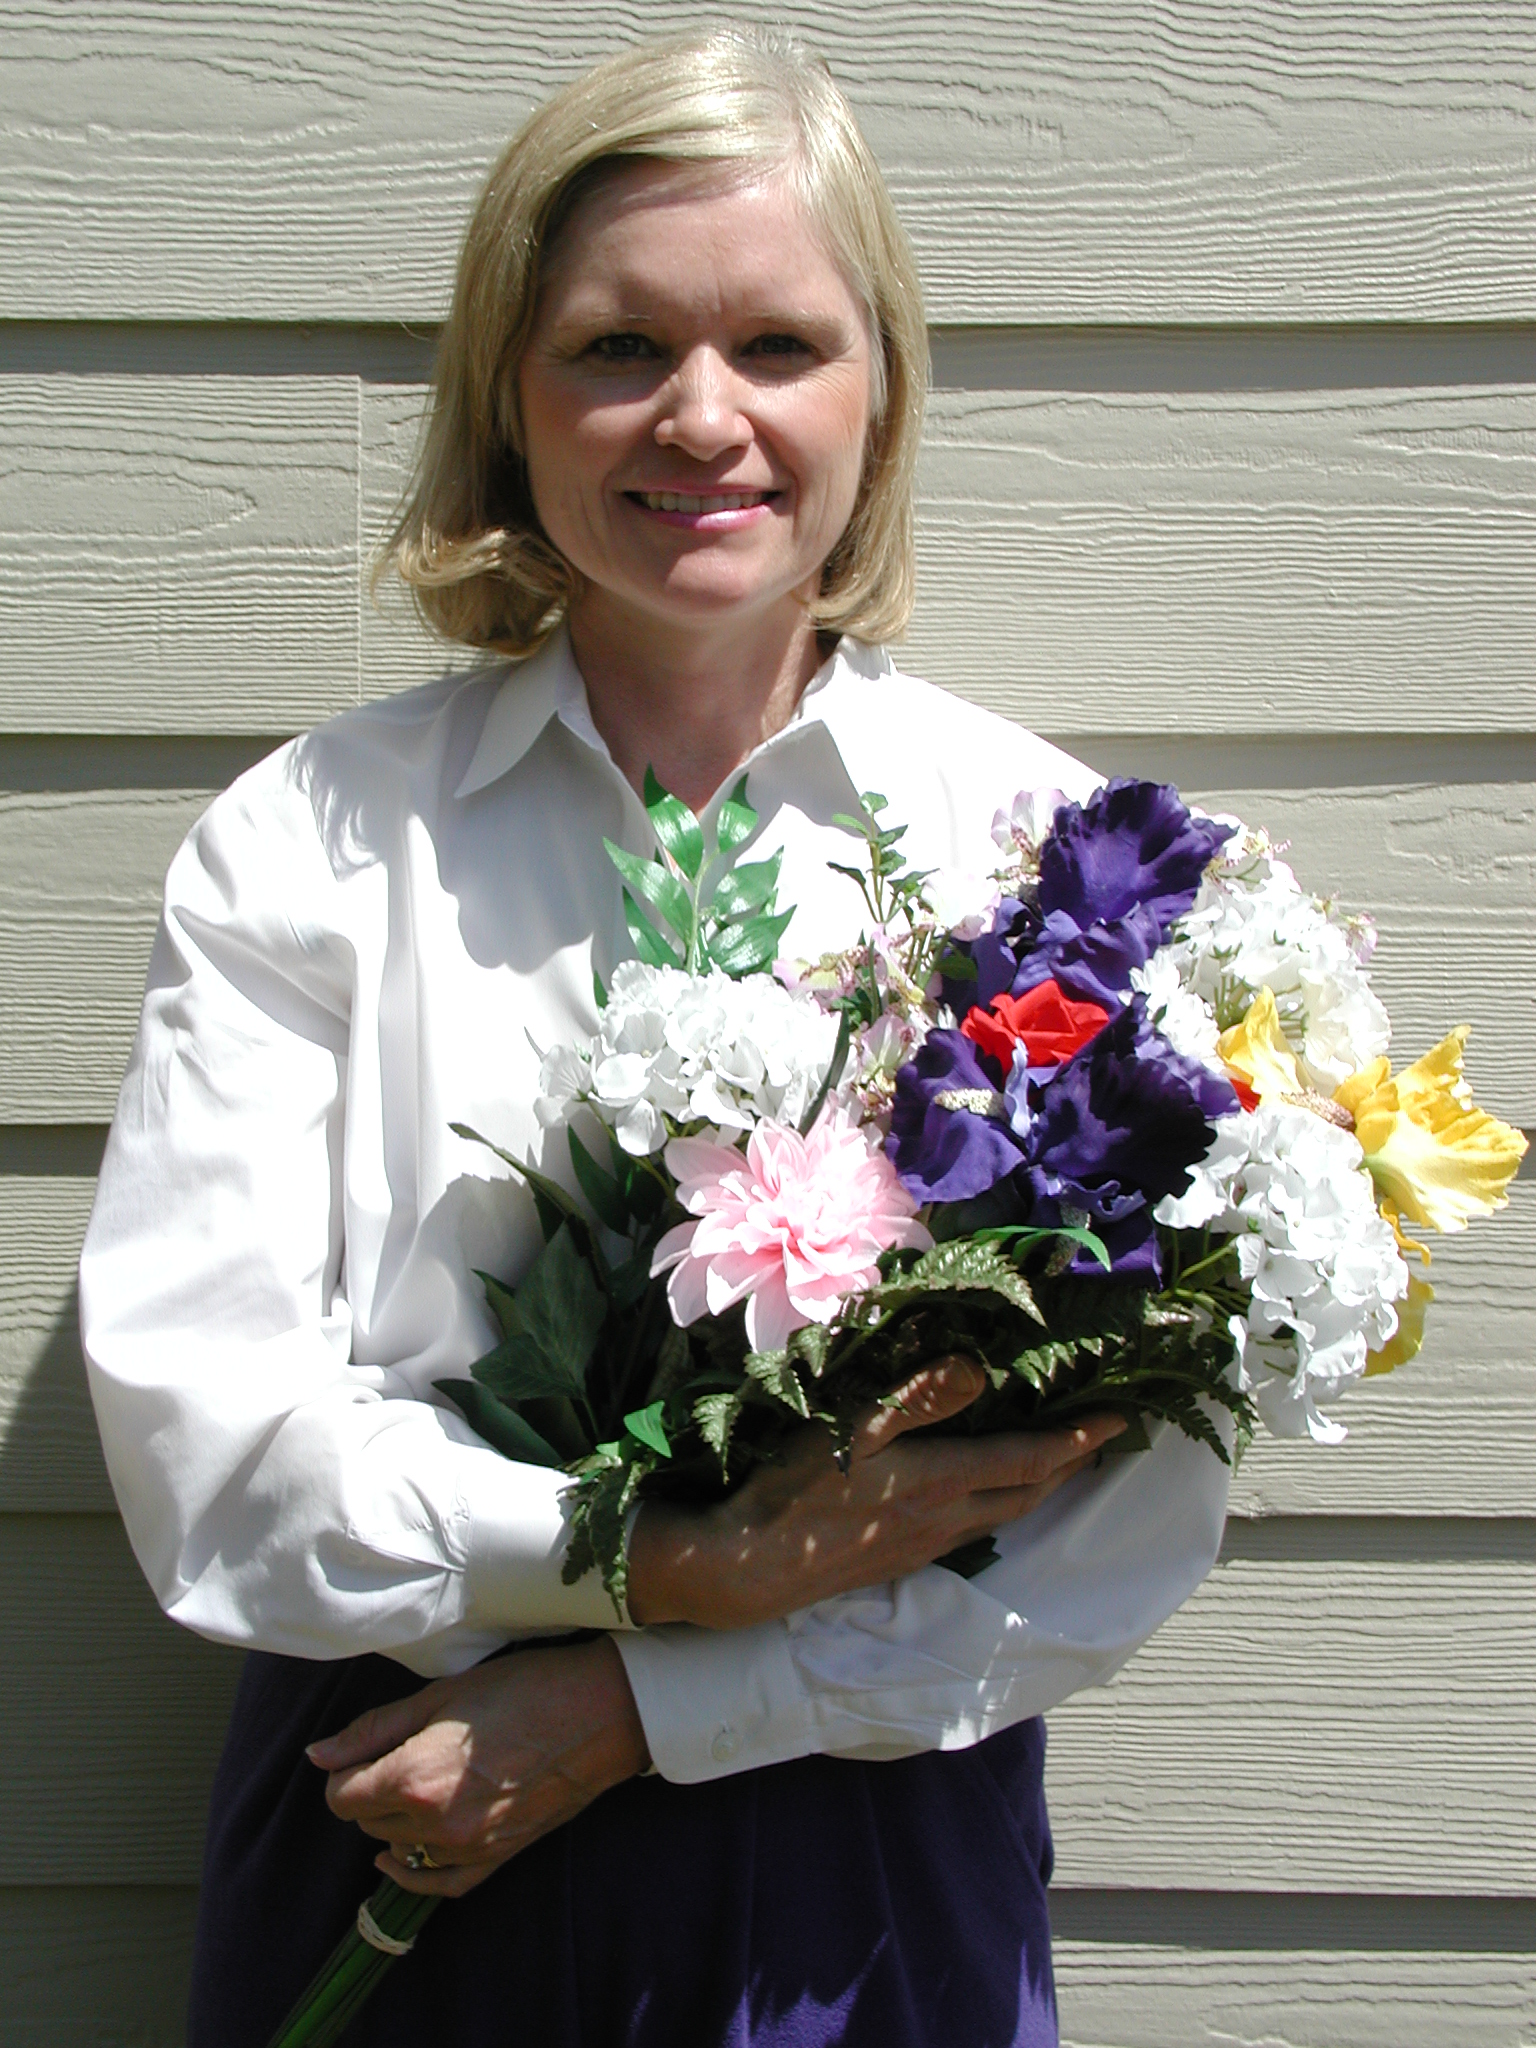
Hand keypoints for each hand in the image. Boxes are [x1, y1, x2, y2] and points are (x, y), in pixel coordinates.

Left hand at [308, 1635, 648, 1895]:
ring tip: (420, 1781)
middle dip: (369, 1791)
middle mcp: (434, 1823)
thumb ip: (373, 1729)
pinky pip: (438, 1883)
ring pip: (398, 1849)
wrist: (596, 1713)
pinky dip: (414, 1872)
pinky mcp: (495, 1859)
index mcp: (414, 1777)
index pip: (341, 1797)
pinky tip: (401, 1858)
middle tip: (399, 1752)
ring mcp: (466, 1847)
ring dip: (395, 1820)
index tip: (366, 1749)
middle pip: (367, 1822)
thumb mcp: (440, 1695)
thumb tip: (318, 1755)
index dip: (345, 1770)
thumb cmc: (522, 1690)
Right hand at [627, 1358, 1126, 1629]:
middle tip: (1100, 1437)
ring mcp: (924, 1546)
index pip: (1031, 1460)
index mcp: (941, 1483)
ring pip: (1002, 1515)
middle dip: (1071, 1465)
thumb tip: (978, 1367)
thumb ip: (917, 1398)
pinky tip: (983, 1495)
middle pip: (1029, 1493)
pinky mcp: (901, 1560)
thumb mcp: (852, 1430)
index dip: (1079, 1439)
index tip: (1120, 1419)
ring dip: (1038, 1487)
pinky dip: (998, 1504)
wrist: (750, 1568)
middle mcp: (945, 1520)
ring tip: (1056, 1461)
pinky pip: (972, 1530)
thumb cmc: (795, 1491)